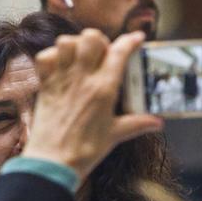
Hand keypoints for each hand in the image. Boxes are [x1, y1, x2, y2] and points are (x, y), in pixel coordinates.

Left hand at [23, 28, 164, 183]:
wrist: (53, 163)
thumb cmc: (85, 151)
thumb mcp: (115, 135)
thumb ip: (137, 124)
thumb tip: (158, 123)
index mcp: (104, 88)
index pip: (120, 52)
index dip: (131, 40)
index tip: (137, 38)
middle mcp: (82, 79)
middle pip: (91, 37)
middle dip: (99, 39)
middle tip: (102, 52)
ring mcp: (61, 80)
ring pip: (66, 42)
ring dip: (74, 44)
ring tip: (80, 57)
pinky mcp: (44, 86)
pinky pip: (44, 57)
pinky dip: (51, 56)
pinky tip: (60, 66)